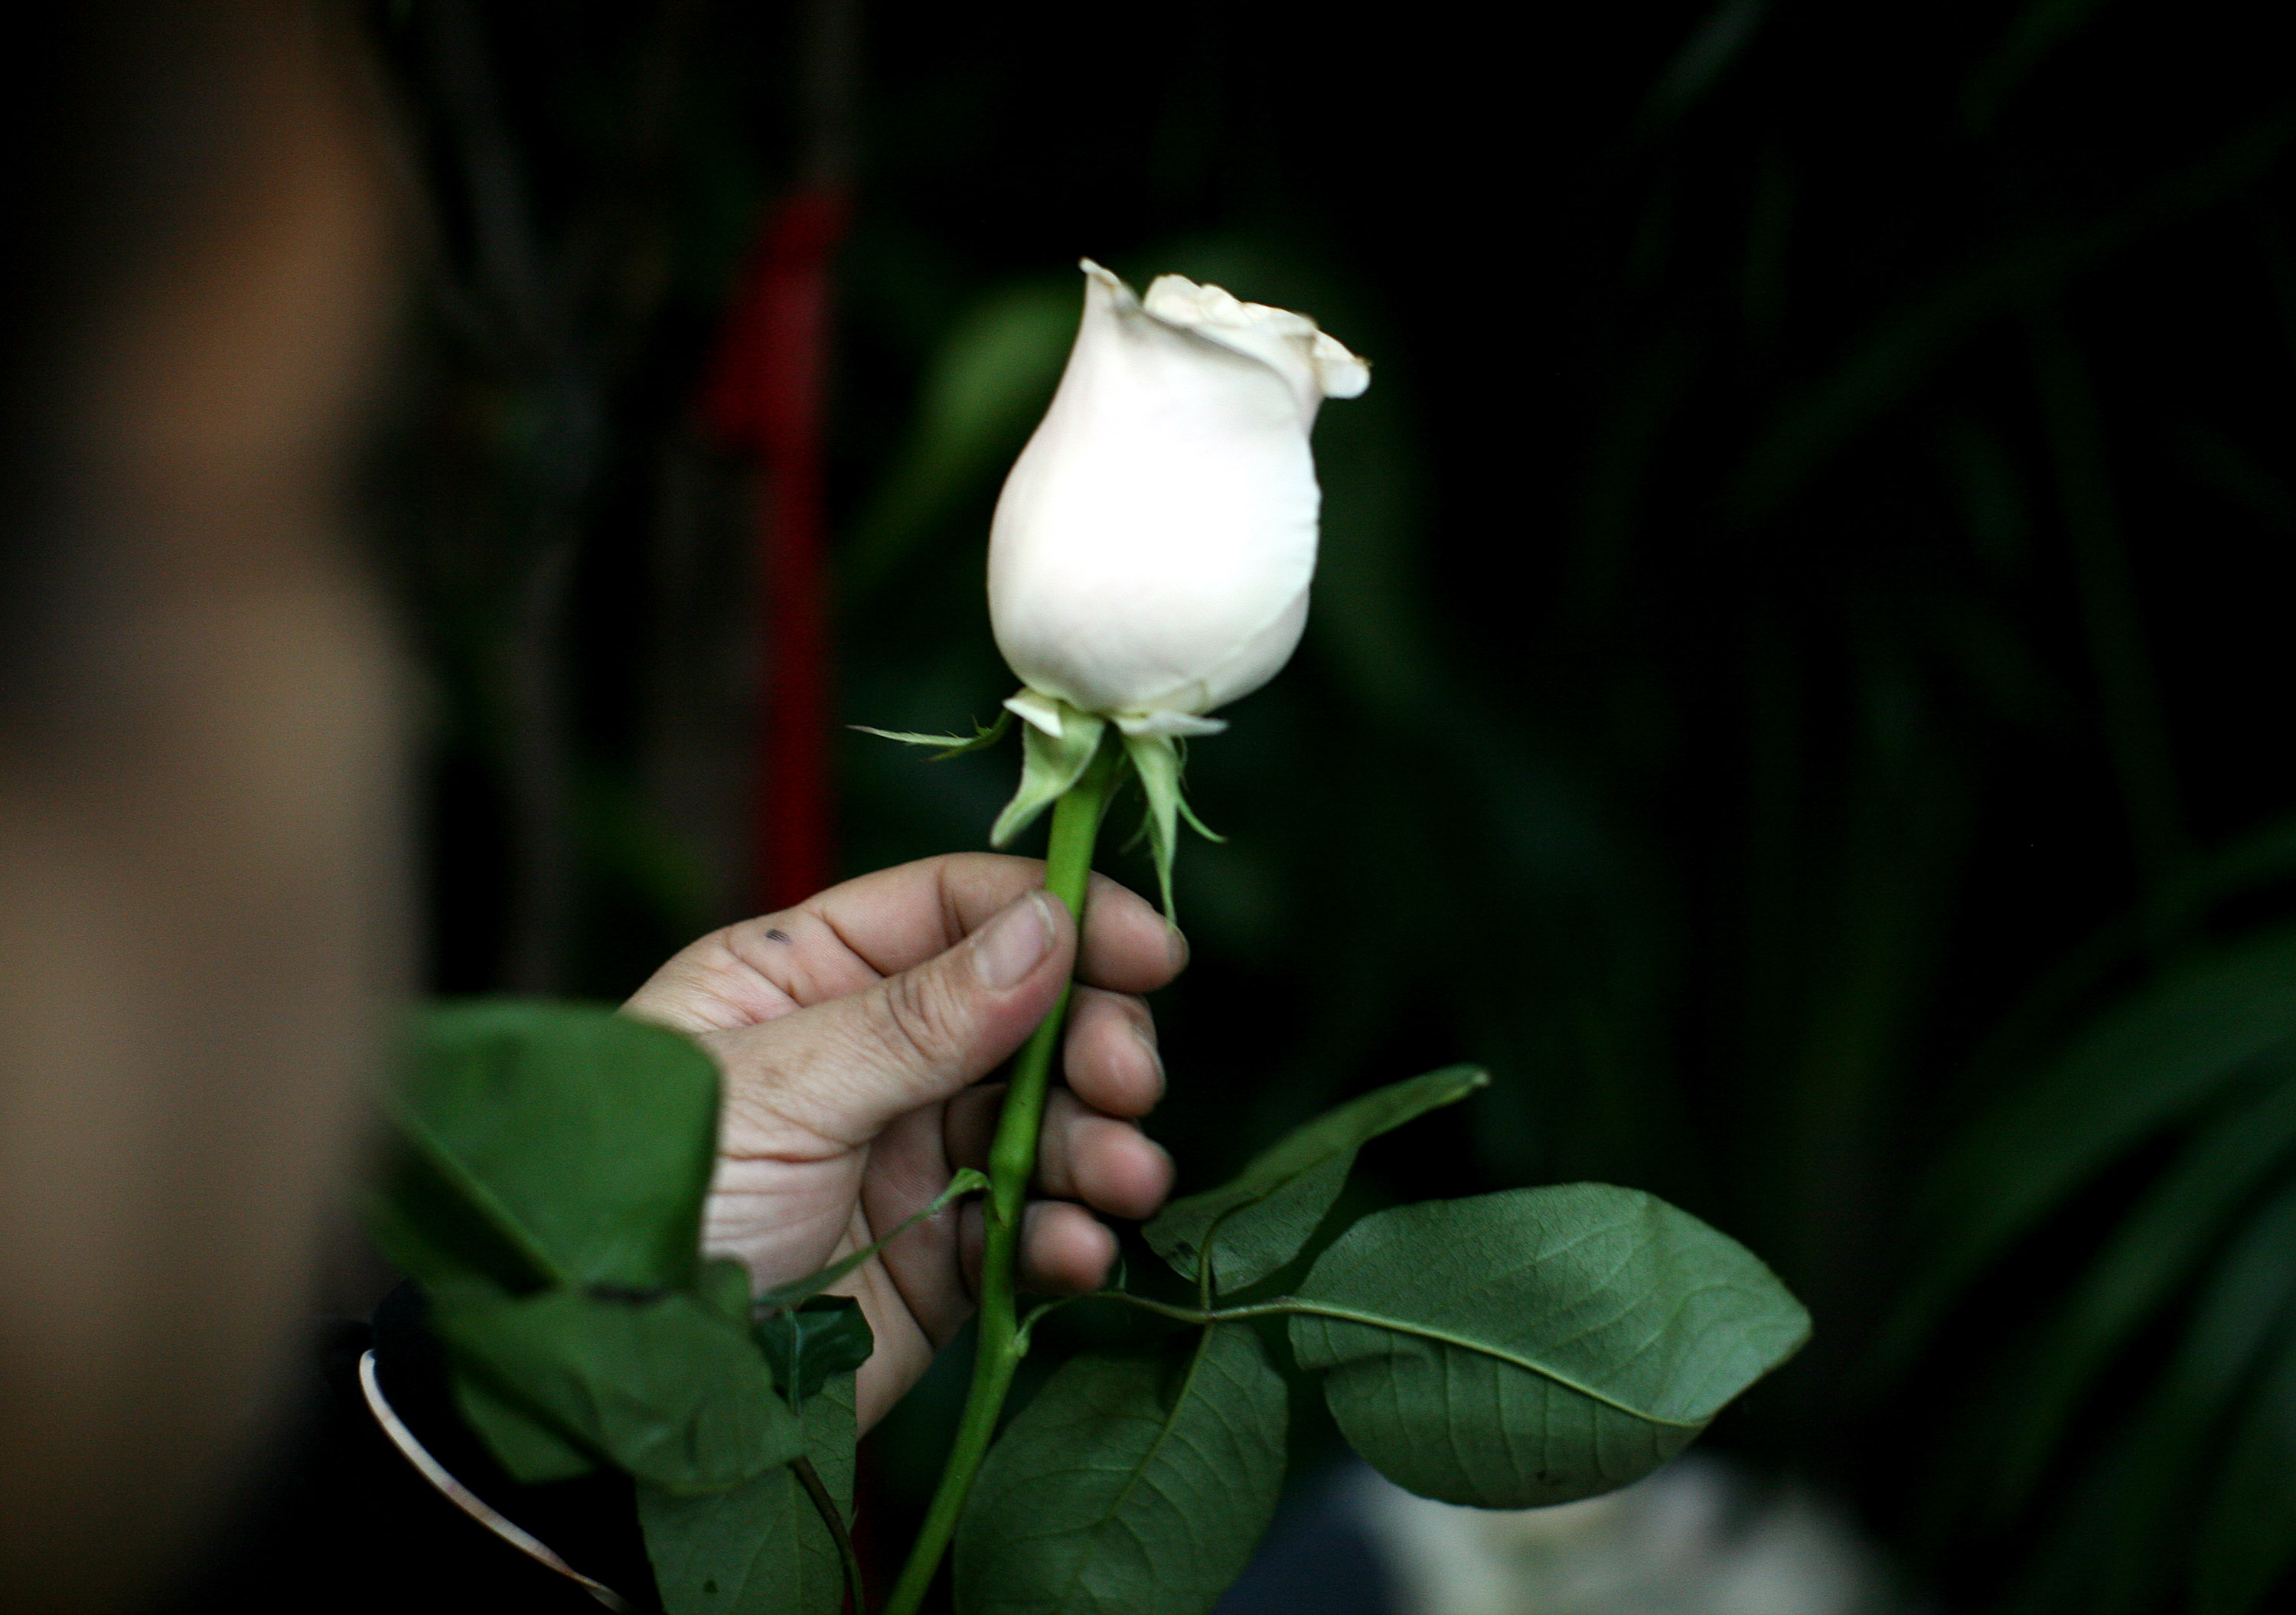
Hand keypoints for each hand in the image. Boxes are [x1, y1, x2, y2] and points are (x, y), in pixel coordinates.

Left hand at [622, 854, 1182, 1430]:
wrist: (619, 1401)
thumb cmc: (653, 1207)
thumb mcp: (779, 1089)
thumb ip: (921, 1016)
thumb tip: (1050, 926)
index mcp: (805, 977)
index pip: (955, 909)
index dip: (1060, 916)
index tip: (1152, 951)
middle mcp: (867, 1056)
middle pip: (1025, 1013)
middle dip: (1091, 1041)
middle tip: (1126, 1082)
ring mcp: (905, 1161)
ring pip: (1043, 1124)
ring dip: (1097, 1144)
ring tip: (1123, 1179)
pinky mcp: (936, 1264)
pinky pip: (1028, 1231)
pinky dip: (1067, 1236)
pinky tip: (1077, 1252)